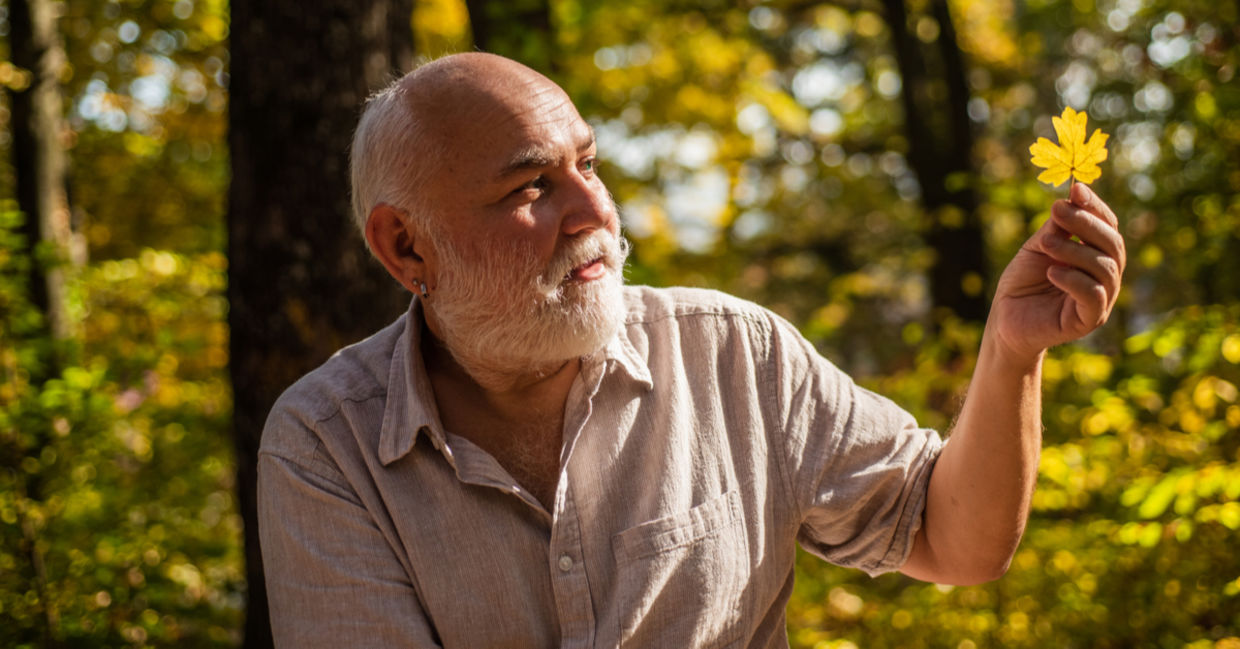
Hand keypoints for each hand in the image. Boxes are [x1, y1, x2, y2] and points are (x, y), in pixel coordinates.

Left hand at [989, 183, 1125, 362]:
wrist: (1005, 320)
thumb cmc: (1023, 282)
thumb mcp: (1037, 248)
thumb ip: (1055, 229)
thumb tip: (1070, 200)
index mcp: (1096, 253)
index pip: (1107, 225)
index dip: (1094, 206)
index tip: (1076, 189)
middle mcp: (1105, 274)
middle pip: (1112, 244)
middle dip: (1085, 223)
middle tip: (1057, 210)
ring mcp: (1101, 298)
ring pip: (1104, 267)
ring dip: (1074, 250)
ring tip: (1046, 244)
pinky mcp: (1089, 319)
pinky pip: (1093, 295)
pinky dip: (1074, 280)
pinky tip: (1051, 272)